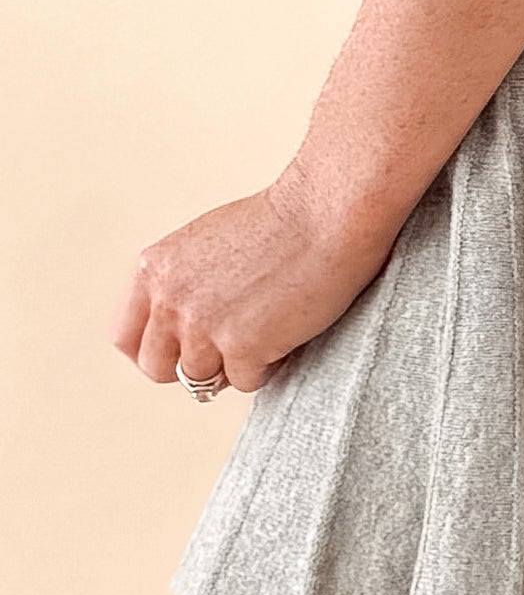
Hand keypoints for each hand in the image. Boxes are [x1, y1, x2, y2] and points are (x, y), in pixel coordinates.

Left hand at [108, 166, 401, 394]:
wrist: (327, 212)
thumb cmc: (281, 222)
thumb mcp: (206, 243)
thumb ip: (181, 284)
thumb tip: (179, 335)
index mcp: (154, 268)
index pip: (126, 336)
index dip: (154, 349)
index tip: (179, 350)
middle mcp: (170, 299)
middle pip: (157, 368)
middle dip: (190, 364)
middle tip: (227, 345)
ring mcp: (204, 326)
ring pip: (201, 379)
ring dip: (232, 363)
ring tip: (265, 326)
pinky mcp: (242, 347)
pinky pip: (244, 382)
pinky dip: (267, 365)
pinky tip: (285, 329)